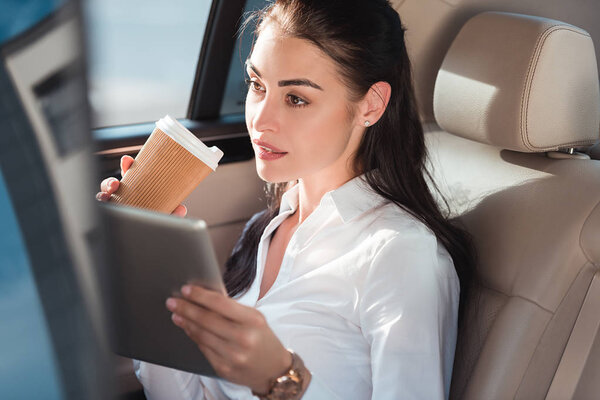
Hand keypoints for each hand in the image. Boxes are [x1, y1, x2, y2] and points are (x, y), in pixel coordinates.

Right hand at [95, 155, 186, 216]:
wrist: (152, 241)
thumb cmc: (158, 222)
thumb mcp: (167, 215)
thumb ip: (174, 211)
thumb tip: (181, 208)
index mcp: (137, 191)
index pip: (130, 175)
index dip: (127, 166)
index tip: (127, 160)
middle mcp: (123, 197)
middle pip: (113, 185)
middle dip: (110, 182)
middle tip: (115, 184)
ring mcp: (115, 207)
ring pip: (103, 196)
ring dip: (103, 195)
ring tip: (107, 197)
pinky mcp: (110, 217)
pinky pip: (101, 211)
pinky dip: (100, 207)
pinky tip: (102, 207)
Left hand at [166, 285, 290, 393]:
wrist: (273, 370)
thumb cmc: (262, 338)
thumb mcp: (255, 318)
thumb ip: (232, 309)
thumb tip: (203, 297)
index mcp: (253, 320)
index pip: (221, 304)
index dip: (200, 296)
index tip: (186, 289)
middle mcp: (243, 338)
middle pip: (206, 320)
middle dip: (186, 309)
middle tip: (172, 302)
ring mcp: (233, 356)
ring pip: (201, 335)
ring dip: (186, 323)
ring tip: (177, 314)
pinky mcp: (224, 369)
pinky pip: (203, 349)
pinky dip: (194, 337)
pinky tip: (188, 329)